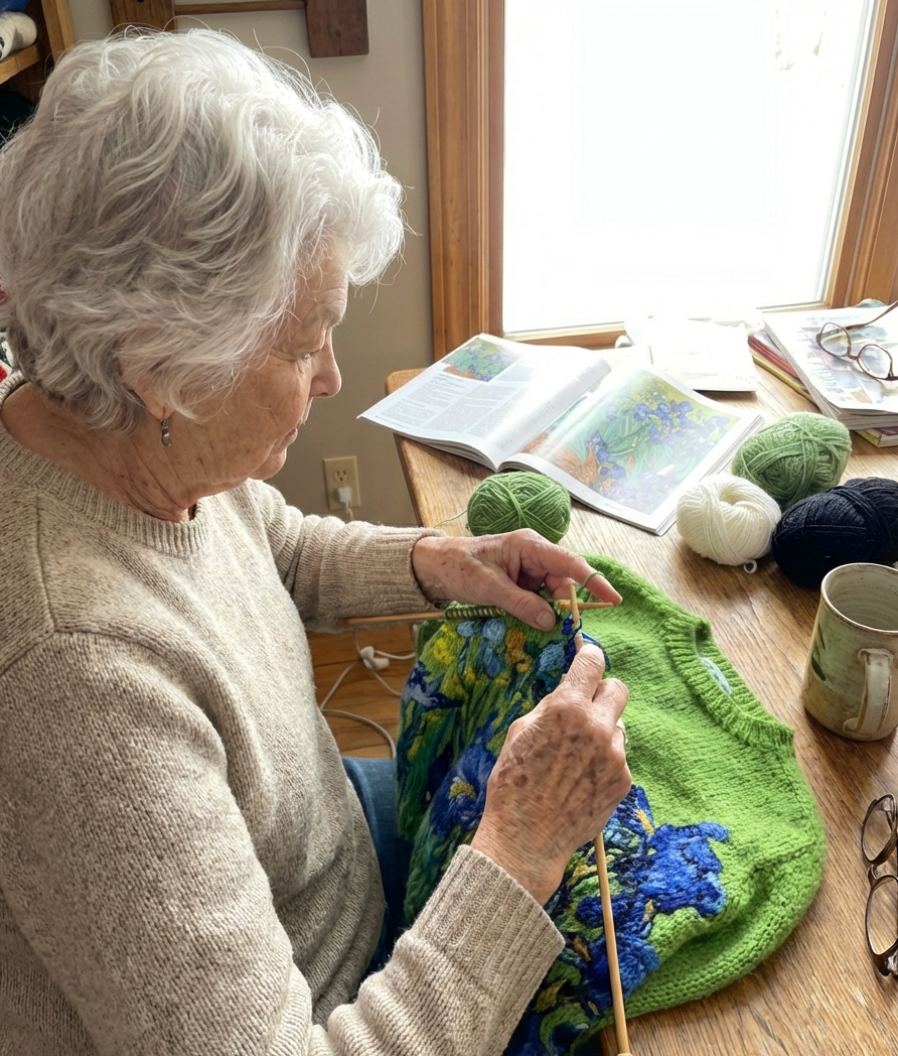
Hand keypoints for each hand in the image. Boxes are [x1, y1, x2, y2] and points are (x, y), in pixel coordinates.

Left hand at [411, 530, 621, 629]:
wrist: (434, 566)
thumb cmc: (459, 567)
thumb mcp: (489, 587)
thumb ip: (521, 603)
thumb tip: (551, 621)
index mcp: (530, 546)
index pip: (570, 563)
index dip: (593, 581)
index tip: (613, 599)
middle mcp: (534, 556)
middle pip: (562, 583)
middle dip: (566, 608)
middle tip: (565, 634)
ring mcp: (527, 571)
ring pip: (551, 595)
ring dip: (549, 614)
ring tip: (543, 632)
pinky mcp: (520, 584)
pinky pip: (537, 601)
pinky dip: (537, 614)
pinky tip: (532, 628)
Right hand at [470, 644, 630, 904]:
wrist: (527, 837)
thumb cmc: (513, 782)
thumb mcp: (519, 731)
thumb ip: (549, 707)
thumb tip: (568, 691)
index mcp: (566, 707)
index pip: (592, 662)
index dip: (589, 657)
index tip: (587, 659)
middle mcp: (596, 726)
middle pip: (618, 689)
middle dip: (602, 692)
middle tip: (585, 707)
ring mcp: (614, 755)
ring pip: (618, 726)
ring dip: (602, 731)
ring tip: (576, 755)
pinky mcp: (623, 780)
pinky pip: (618, 756)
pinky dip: (604, 760)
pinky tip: (581, 778)